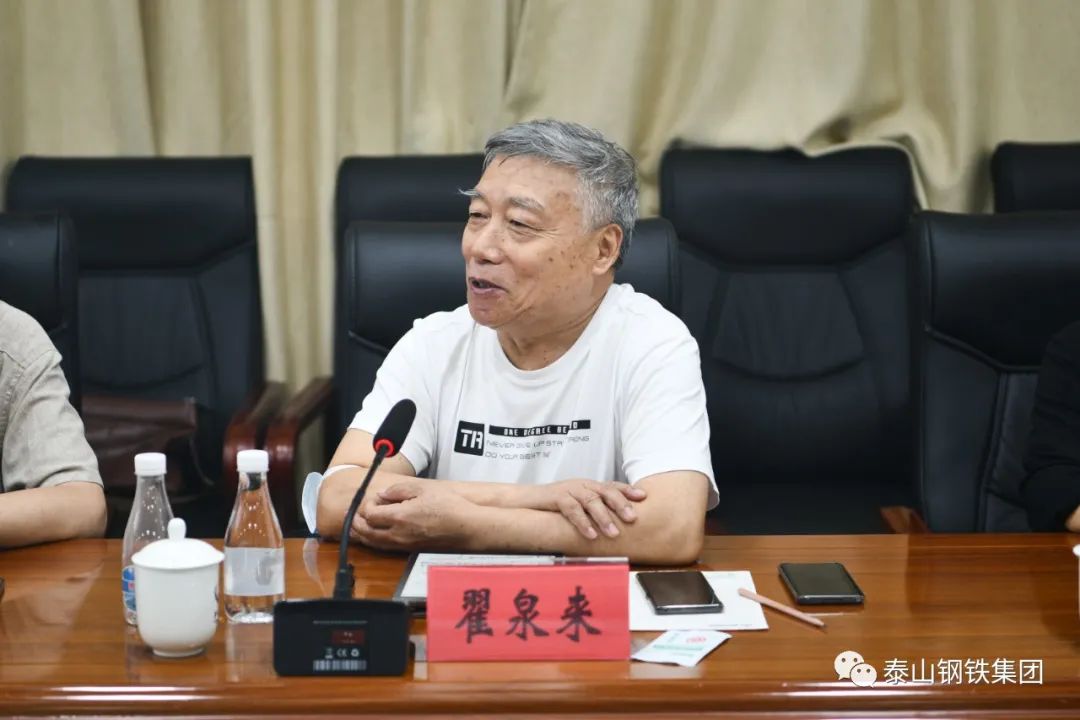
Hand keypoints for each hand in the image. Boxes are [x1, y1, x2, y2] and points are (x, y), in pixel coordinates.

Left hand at [351, 481, 475, 551]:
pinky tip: (373, 537)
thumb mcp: (423, 489)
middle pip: (367, 531)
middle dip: (355, 522)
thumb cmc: (448, 507)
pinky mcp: (410, 550)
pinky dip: (373, 542)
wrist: (466, 527)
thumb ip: (399, 490)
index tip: (370, 498)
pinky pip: (384, 547)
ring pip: (374, 542)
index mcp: (399, 517)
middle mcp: (397, 534)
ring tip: (354, 527)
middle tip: (349, 514)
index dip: (365, 505)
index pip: (369, 514)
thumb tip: (383, 495)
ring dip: (361, 534)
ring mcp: (403, 544)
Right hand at [531, 479, 645, 539]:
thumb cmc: (554, 505)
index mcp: (589, 485)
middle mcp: (582, 485)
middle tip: (632, 518)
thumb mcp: (577, 504)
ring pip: (590, 500)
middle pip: (605, 491)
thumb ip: (594, 509)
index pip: (612, 485)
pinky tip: (591, 534)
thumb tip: (616, 525)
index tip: (643, 497)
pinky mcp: (556, 497)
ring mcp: (569, 489)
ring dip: (603, 517)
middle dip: (620, 504)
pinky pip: (572, 509)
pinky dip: (583, 522)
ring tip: (614, 533)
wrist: (526, 499)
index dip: (627, 490)